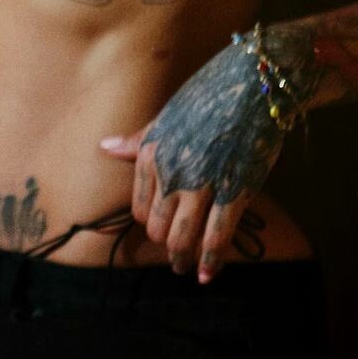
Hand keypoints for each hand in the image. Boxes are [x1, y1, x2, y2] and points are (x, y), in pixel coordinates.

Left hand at [99, 39, 284, 283]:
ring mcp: (202, 185)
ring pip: (182, 238)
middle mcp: (171, 172)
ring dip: (183, 259)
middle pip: (158, 228)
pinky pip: (217, 237)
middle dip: (166, 245)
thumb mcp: (167, 114)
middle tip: (176, 256)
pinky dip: (212, 261)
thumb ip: (139, 139)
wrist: (252, 84)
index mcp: (151, 153)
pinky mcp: (234, 192)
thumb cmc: (209, 94)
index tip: (160, 228)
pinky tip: (209, 274)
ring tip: (187, 268)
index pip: (139, 207)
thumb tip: (105, 147)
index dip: (150, 221)